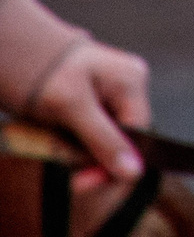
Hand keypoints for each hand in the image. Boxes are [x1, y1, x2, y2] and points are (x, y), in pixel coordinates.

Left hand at [29, 40, 150, 191]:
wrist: (13, 51)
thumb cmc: (44, 72)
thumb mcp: (72, 107)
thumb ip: (104, 140)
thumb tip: (134, 173)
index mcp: (132, 81)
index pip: (137, 136)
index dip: (113, 163)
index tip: (81, 185)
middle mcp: (128, 86)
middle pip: (120, 138)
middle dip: (88, 154)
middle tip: (58, 158)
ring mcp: (111, 92)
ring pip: (102, 138)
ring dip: (74, 147)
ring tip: (50, 136)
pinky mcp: (93, 100)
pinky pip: (88, 131)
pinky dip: (68, 139)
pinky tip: (53, 131)